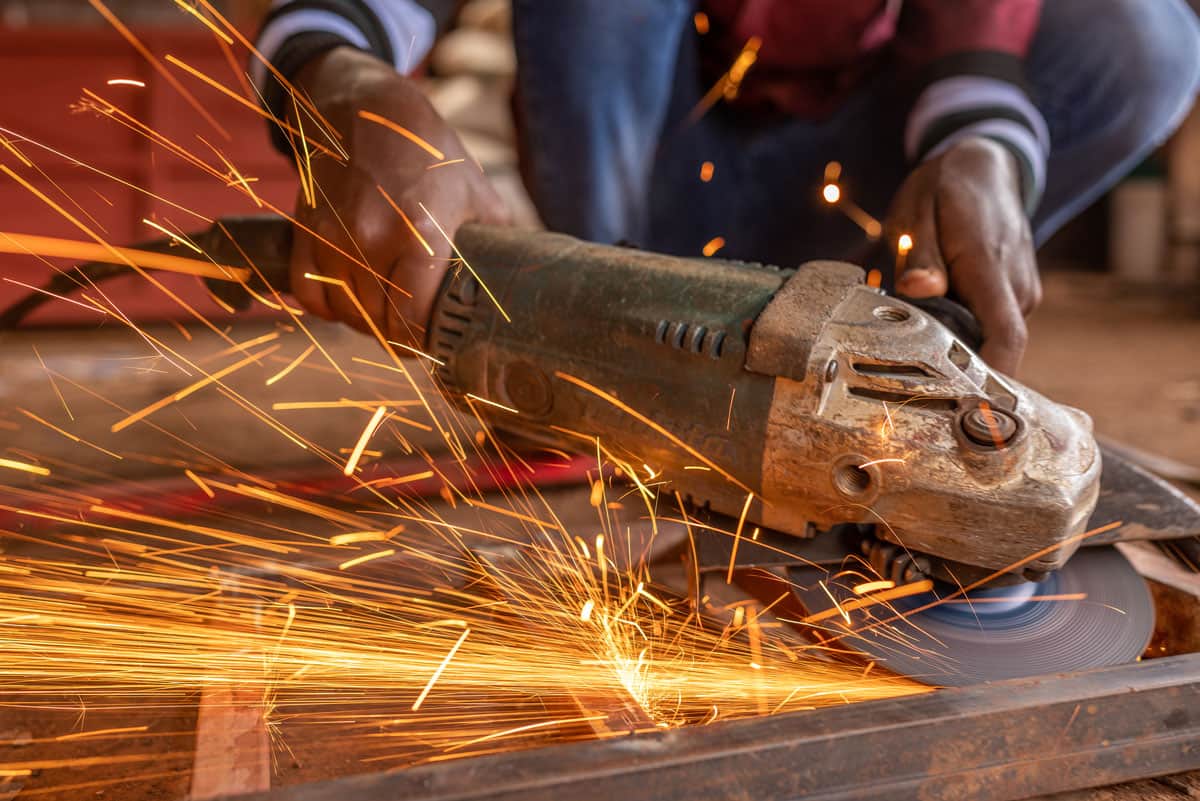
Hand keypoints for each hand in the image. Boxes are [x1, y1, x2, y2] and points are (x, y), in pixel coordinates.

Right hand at [287, 47, 508, 345]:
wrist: (363, 107)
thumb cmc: (426, 150)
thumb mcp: (474, 189)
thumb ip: (497, 236)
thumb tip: (525, 273)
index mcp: (420, 234)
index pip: (410, 319)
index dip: (420, 343)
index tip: (429, 348)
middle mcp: (370, 239)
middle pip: (378, 321)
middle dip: (396, 334)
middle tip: (411, 332)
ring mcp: (333, 236)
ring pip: (345, 311)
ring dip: (364, 321)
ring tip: (385, 315)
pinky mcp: (305, 231)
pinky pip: (309, 294)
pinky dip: (328, 306)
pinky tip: (348, 301)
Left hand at [885, 138, 1040, 375]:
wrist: (986, 165)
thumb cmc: (945, 188)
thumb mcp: (918, 211)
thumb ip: (921, 254)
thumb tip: (919, 289)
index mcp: (987, 265)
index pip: (1005, 336)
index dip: (992, 378)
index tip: (968, 409)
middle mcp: (1015, 284)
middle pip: (994, 348)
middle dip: (959, 368)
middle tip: (909, 383)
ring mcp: (1022, 290)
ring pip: (991, 338)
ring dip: (958, 346)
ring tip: (915, 341)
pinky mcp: (1017, 294)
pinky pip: (992, 325)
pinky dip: (966, 331)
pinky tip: (935, 323)